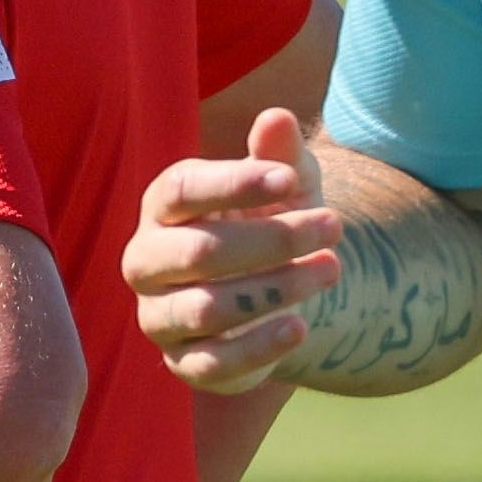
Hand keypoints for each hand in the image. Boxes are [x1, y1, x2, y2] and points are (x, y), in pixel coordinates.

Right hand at [122, 108, 344, 394]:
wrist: (276, 291)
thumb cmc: (269, 221)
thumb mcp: (283, 184)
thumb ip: (278, 154)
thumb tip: (277, 117)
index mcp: (163, 206)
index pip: (182, 191)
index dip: (235, 184)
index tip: (291, 179)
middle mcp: (147, 260)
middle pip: (198, 252)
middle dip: (272, 240)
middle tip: (334, 225)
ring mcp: (159, 315)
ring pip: (207, 308)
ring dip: (276, 289)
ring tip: (332, 268)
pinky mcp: (182, 362)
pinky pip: (212, 363)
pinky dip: (258, 347)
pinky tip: (300, 327)